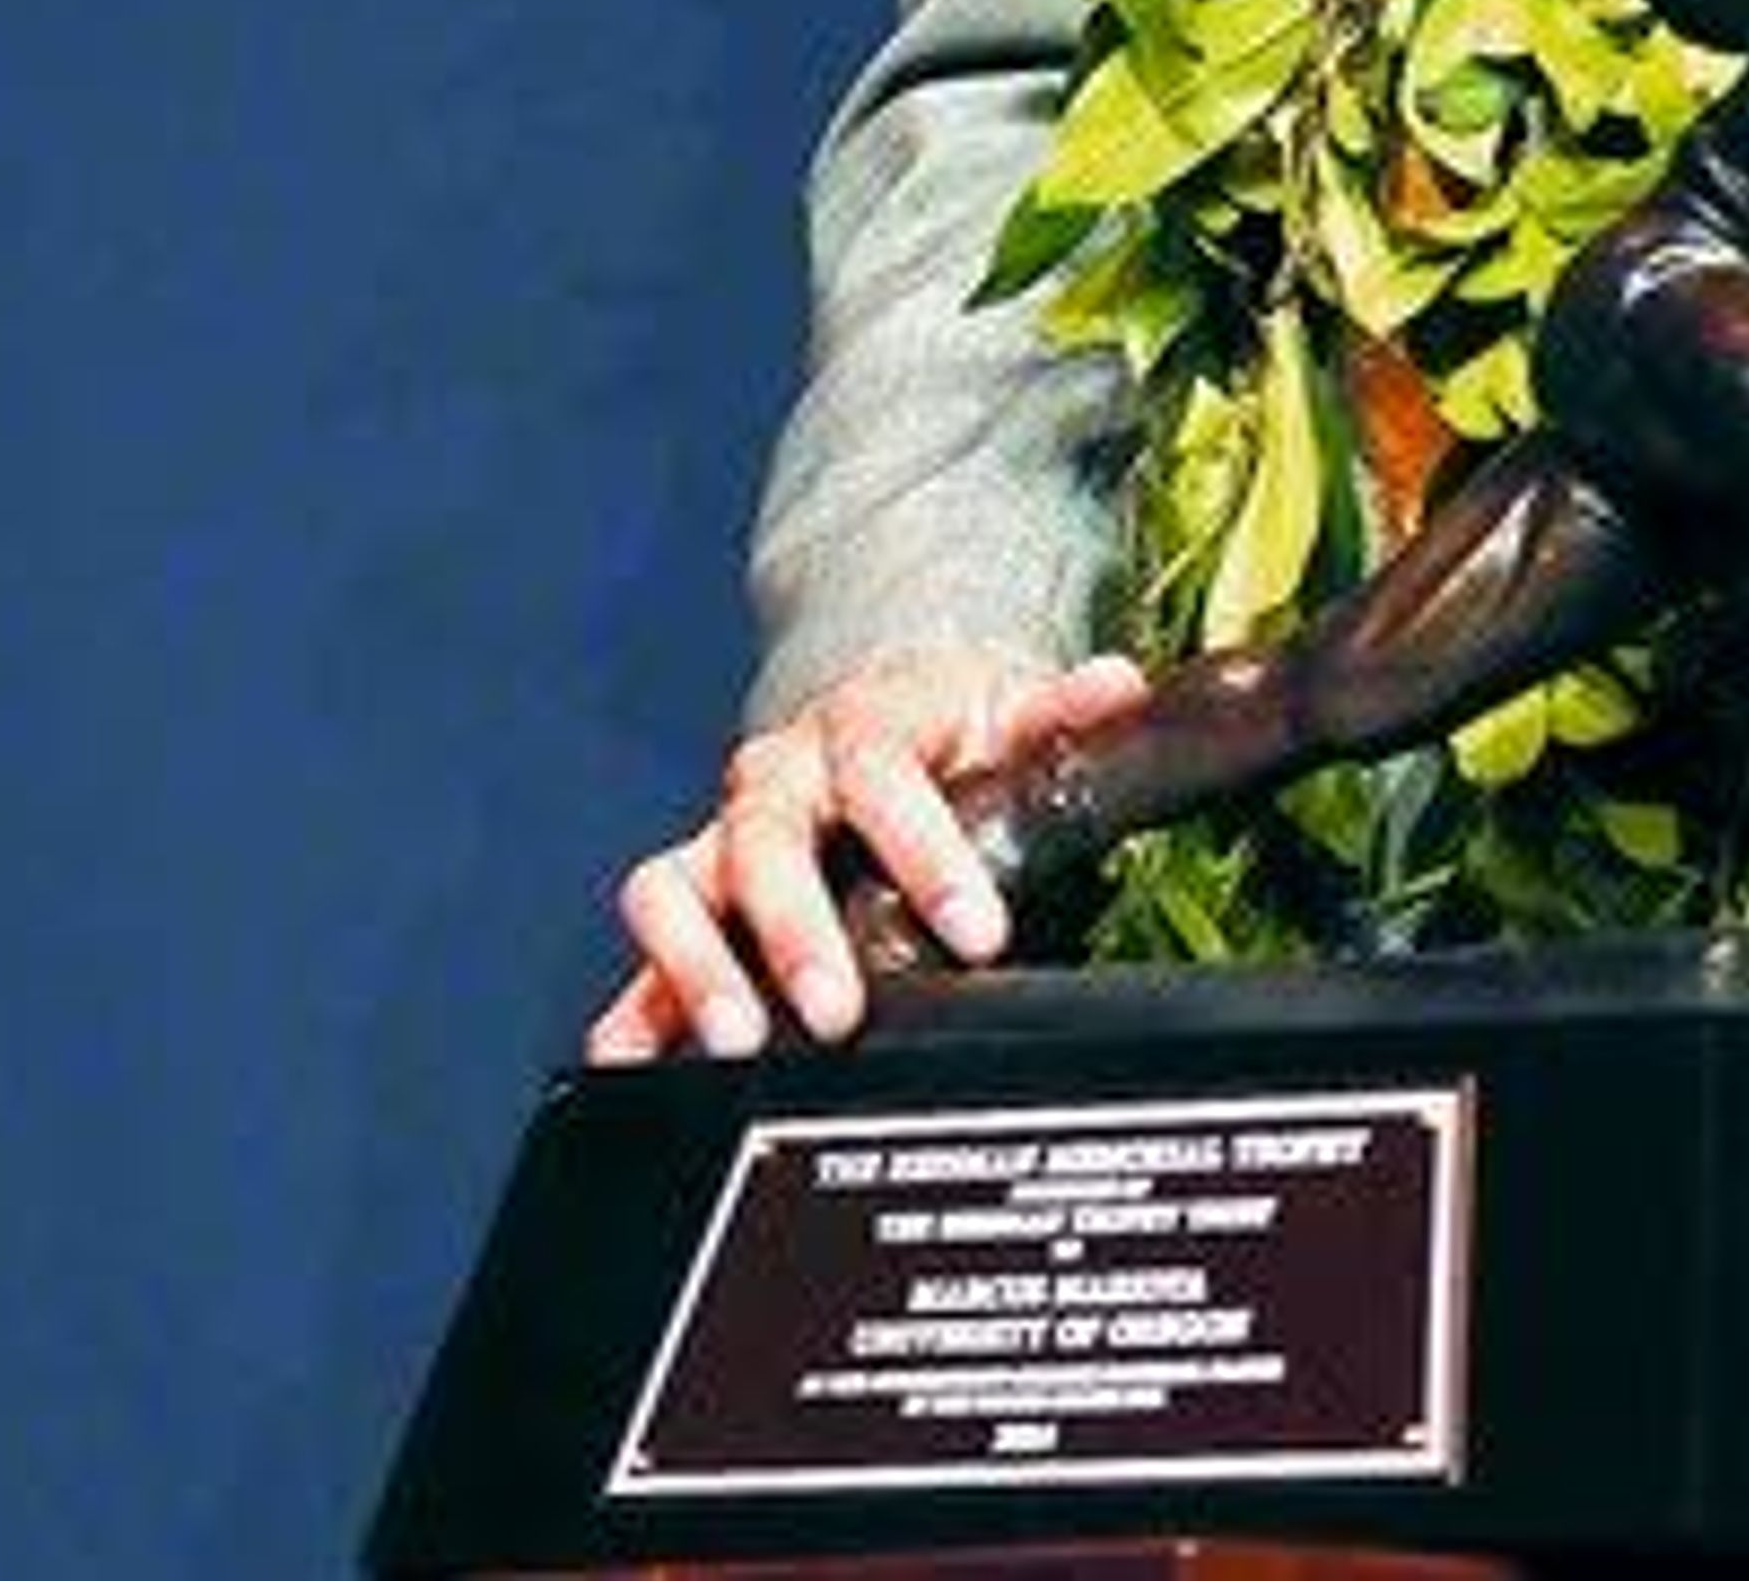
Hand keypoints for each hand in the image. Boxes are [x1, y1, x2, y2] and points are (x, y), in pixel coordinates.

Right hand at [587, 643, 1144, 1064]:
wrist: (884, 715)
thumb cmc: (950, 731)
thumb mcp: (1010, 710)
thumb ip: (1061, 710)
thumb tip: (1120, 682)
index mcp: (860, 729)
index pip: (881, 774)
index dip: (926, 851)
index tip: (979, 929)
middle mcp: (777, 781)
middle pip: (763, 839)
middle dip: (796, 928)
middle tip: (838, 1011)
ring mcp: (722, 841)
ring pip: (673, 885)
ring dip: (694, 964)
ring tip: (735, 1042)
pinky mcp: (692, 901)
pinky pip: (642, 954)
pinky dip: (629, 1010)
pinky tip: (627, 1067)